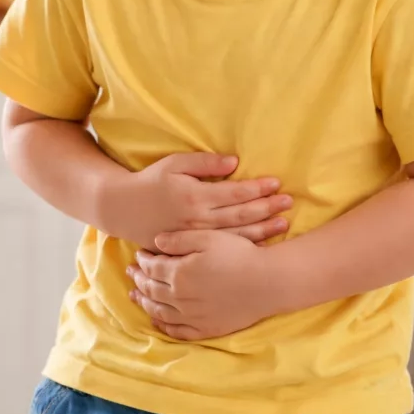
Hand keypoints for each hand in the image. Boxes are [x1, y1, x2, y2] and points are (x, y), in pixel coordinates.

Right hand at [112, 153, 291, 251]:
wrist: (124, 209)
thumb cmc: (151, 181)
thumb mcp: (175, 164)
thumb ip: (205, 163)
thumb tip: (235, 163)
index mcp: (195, 197)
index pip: (235, 193)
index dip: (257, 188)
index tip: (276, 183)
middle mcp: (198, 221)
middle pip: (241, 216)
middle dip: (268, 208)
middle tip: (289, 202)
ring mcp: (196, 239)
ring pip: (236, 236)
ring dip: (263, 230)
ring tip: (284, 224)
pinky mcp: (191, 251)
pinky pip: (223, 250)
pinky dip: (244, 246)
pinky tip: (261, 243)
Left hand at [127, 229, 274, 339]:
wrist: (266, 283)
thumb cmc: (239, 254)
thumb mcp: (209, 237)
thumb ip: (180, 239)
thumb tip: (156, 241)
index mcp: (179, 272)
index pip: (152, 267)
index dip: (143, 260)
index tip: (138, 254)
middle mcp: (180, 297)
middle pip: (151, 289)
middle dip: (138, 279)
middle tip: (130, 272)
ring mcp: (192, 317)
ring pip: (159, 311)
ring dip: (144, 302)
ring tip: (135, 295)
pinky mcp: (205, 329)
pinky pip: (176, 331)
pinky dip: (162, 325)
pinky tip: (157, 319)